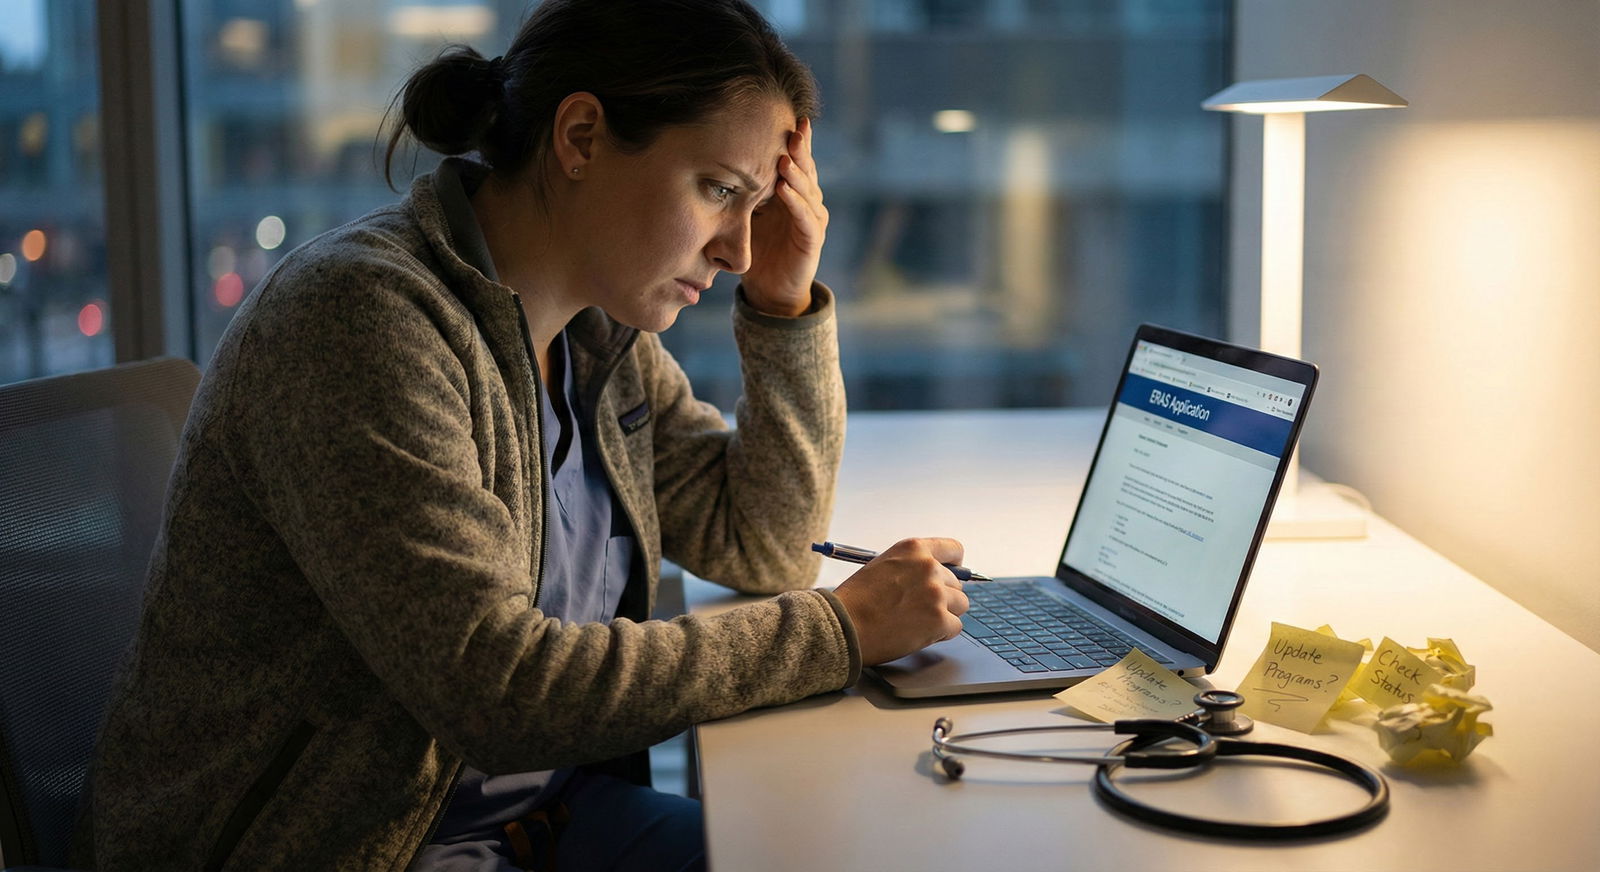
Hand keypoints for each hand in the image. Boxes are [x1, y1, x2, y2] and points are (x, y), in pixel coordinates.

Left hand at [743, 116, 827, 316]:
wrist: (769, 288)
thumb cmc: (758, 248)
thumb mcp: (747, 211)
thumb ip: (742, 188)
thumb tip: (715, 158)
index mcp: (793, 191)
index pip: (796, 160)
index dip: (795, 140)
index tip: (789, 115)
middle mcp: (807, 201)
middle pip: (806, 169)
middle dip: (800, 148)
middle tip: (795, 127)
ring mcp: (812, 219)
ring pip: (808, 190)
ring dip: (796, 173)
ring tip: (785, 156)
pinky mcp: (812, 240)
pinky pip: (804, 217)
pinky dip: (795, 202)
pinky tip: (785, 189)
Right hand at [829, 538, 969, 665]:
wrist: (843, 626)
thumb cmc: (856, 600)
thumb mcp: (883, 566)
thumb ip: (911, 567)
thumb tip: (937, 578)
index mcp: (913, 550)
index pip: (954, 550)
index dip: (954, 566)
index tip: (951, 575)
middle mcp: (929, 567)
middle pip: (956, 584)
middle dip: (942, 598)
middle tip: (917, 610)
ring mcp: (936, 594)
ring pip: (960, 605)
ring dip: (944, 615)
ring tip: (916, 622)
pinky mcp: (939, 620)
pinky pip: (955, 627)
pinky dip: (940, 634)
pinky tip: (918, 633)